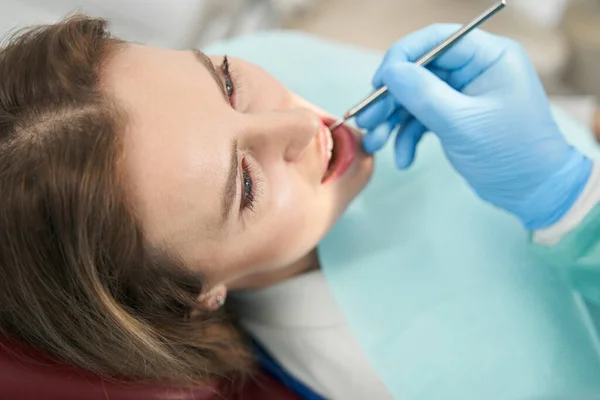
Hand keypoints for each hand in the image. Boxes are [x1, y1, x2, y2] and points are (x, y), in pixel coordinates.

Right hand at [356, 24, 591, 229]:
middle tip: (367, 119)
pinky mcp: (454, 117)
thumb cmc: (509, 153)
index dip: (403, 57)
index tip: (378, 82)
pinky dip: (409, 137)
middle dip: (391, 98)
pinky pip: (422, 118)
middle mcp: (474, 70)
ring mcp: (463, 94)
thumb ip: (423, 94)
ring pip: (416, 97)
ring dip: (393, 120)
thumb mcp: (462, 123)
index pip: (437, 40)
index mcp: (488, 57)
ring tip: (376, 144)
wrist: (531, 192)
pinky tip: (404, 159)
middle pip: (420, 71)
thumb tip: (389, 72)